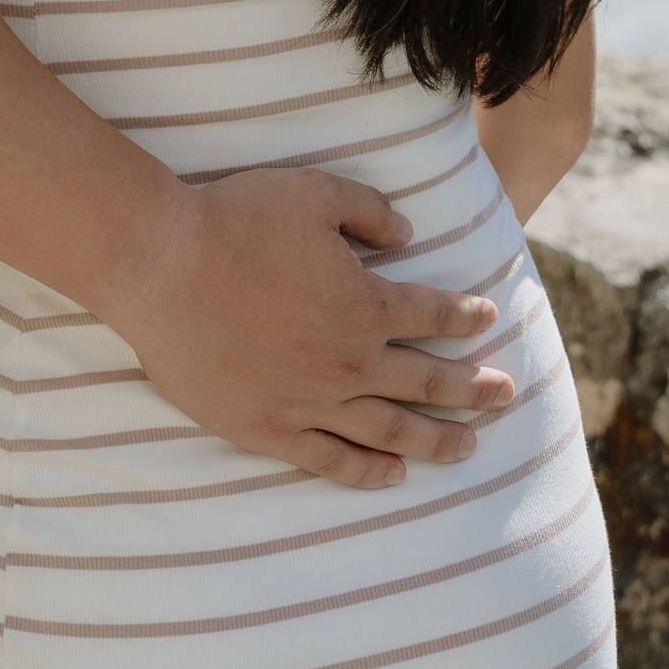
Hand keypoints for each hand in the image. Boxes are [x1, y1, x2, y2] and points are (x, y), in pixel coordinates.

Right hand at [107, 166, 517, 489]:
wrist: (161, 265)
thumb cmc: (236, 218)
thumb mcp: (314, 191)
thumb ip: (370, 211)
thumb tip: (408, 235)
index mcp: (364, 303)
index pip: (434, 315)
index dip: (467, 317)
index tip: (488, 319)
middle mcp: (348, 361)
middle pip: (426, 383)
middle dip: (473, 389)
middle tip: (506, 396)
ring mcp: (309, 401)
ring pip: (389, 431)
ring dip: (435, 441)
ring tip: (468, 449)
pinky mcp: (267, 428)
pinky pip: (330, 460)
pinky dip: (366, 472)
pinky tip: (391, 477)